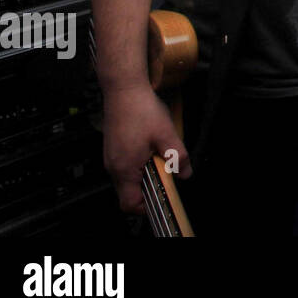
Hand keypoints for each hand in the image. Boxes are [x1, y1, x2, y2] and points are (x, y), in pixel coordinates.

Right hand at [101, 83, 189, 213]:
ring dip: (144, 175)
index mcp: (124, 169)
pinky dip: (138, 165)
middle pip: (128, 193)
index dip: (146, 207)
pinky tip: (150, 148)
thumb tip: (186, 173)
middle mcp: (113, 167)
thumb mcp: (166, 134)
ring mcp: (110, 157)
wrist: (123, 89)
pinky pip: (124, 166)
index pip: (129, 204)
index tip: (162, 198)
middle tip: (166, 175)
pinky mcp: (112, 148)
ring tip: (159, 158)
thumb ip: (178, 157)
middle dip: (149, 188)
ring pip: (127, 179)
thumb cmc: (141, 109)